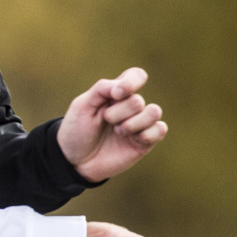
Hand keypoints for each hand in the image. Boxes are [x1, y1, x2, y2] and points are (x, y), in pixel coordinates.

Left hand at [57, 67, 166, 181]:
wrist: (75, 160)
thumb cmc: (77, 130)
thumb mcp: (82, 106)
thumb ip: (101, 89)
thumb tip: (122, 87)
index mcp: (116, 93)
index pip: (136, 76)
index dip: (132, 81)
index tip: (116, 94)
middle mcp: (130, 106)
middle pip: (138, 100)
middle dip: (118, 113)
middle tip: (106, 121)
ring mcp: (139, 123)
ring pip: (154, 111)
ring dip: (133, 123)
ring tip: (118, 131)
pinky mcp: (145, 141)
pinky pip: (160, 130)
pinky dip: (147, 134)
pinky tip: (133, 139)